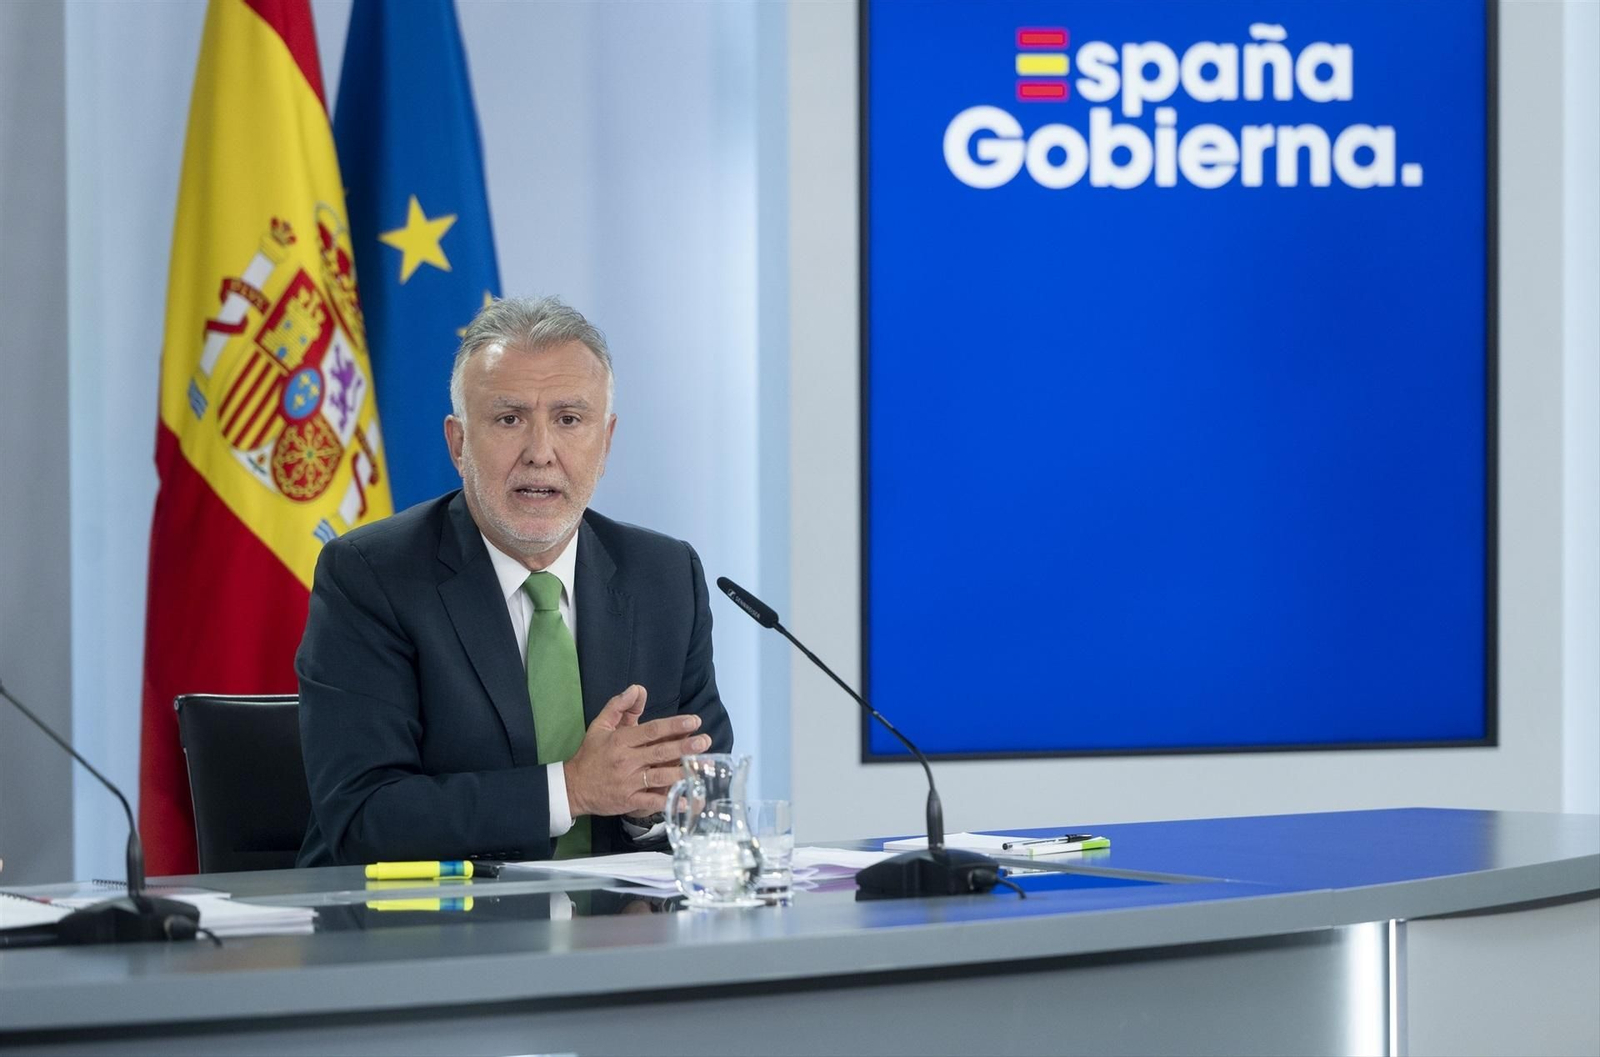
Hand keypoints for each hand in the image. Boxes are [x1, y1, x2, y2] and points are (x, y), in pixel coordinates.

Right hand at [562, 685, 710, 816]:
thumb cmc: (591, 754)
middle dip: (685, 746)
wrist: (573, 787)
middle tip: (706, 741)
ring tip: (703, 767)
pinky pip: (653, 802)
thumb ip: (619, 706)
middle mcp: (626, 760)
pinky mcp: (629, 801)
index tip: (694, 721)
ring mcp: (628, 782)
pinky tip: (688, 800)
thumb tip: (638, 689)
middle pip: (660, 752)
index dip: (674, 725)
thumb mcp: (600, 726)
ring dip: (682, 772)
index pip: (652, 730)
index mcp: (621, 740)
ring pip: (660, 776)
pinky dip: (671, 802)